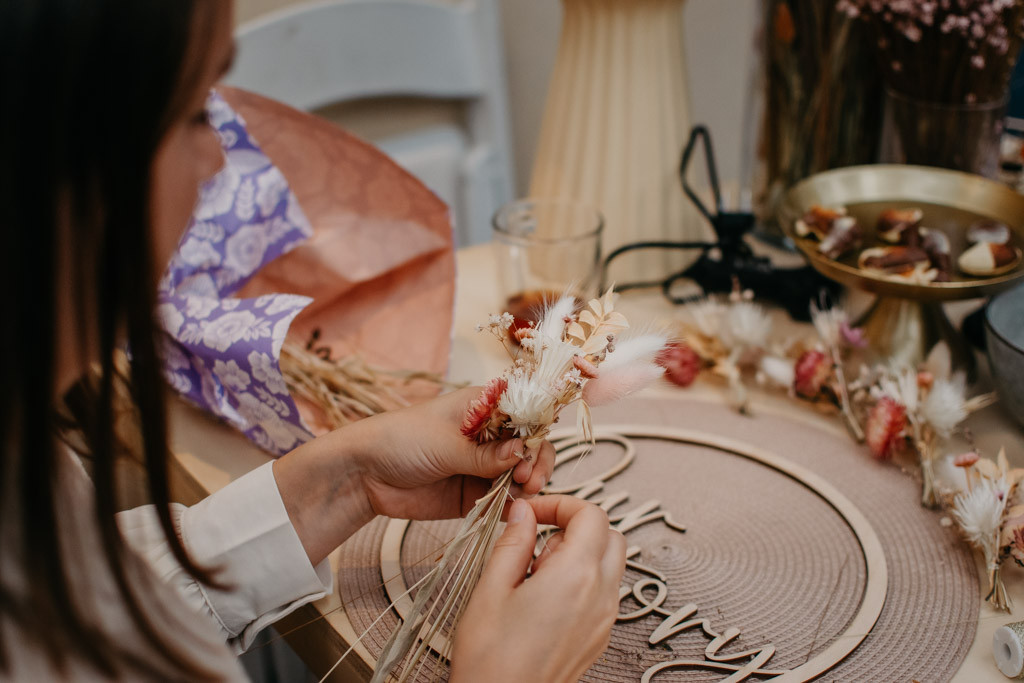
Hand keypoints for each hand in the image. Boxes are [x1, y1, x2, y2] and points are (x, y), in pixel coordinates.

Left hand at [274, 387, 554, 563]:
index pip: (526, 413)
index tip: (531, 452)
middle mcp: (489, 434)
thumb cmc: (400, 440)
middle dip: (535, 462)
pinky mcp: (475, 493)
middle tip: (528, 480)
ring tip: (519, 494)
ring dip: (527, 484)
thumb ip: (485, 453)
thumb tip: (523, 452)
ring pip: (522, 474)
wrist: (364, 475)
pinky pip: (504, 498)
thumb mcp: (444, 442)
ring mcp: (483, 464)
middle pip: (530, 445)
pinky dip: (512, 504)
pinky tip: (511, 509)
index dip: (536, 432)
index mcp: (484, 407)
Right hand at [450, 495, 625, 682]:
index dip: (561, 504)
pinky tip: (545, 599)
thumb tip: (524, 511)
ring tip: (536, 575)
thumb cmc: (491, 657)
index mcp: (576, 576)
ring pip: (610, 564)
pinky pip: (604, 592)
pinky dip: (583, 580)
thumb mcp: (492, 588)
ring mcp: (605, 619)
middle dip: (576, 526)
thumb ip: (513, 542)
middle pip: (610, 535)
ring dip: (581, 554)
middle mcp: (601, 596)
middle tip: (537, 540)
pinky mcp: (599, 637)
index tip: (533, 512)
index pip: (591, 514)